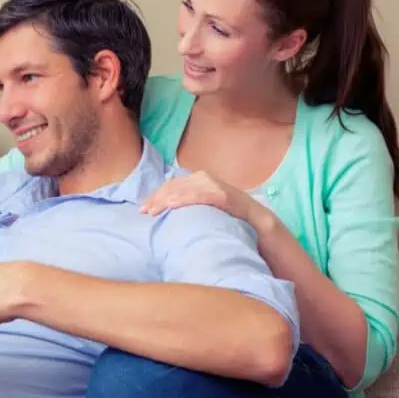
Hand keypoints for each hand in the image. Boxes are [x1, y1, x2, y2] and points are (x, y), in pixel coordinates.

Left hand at [139, 170, 258, 222]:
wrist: (256, 219)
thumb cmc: (227, 215)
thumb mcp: (203, 207)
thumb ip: (188, 204)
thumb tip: (166, 212)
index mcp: (197, 180)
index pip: (171, 186)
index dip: (155, 197)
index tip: (142, 209)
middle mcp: (203, 178)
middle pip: (173, 187)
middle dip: (156, 199)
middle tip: (144, 212)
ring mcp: (213, 184)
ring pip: (183, 190)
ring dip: (165, 200)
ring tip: (153, 211)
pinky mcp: (221, 194)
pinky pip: (199, 195)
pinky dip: (183, 199)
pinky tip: (172, 205)